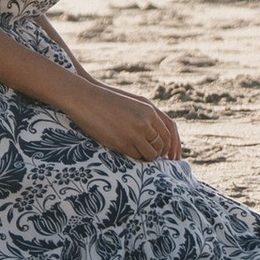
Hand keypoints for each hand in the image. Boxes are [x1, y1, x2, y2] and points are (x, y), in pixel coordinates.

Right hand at [65, 80, 183, 162]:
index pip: (169, 132)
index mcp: (150, 111)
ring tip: (144, 157)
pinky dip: (137, 158)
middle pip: (162, 144)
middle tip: (156, 158)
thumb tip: (156, 136)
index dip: (171, 146)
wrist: (88, 100)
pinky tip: (132, 155)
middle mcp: (145, 122)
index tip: (169, 154)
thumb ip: (147, 117)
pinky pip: (136, 156)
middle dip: (160, 154)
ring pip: (151, 153)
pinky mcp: (122, 142)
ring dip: (149, 157)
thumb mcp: (133, 106)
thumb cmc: (110, 103)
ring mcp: (134, 133)